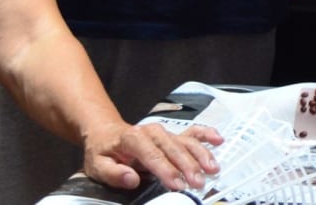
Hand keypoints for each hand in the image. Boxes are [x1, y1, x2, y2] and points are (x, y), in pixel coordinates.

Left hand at [82, 120, 220, 191]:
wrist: (107, 134)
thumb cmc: (103, 152)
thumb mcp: (97, 165)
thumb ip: (113, 173)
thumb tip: (131, 178)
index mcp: (133, 138)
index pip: (153, 155)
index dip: (167, 170)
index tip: (177, 184)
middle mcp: (152, 132)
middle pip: (174, 149)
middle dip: (188, 166)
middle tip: (198, 182)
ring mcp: (165, 132)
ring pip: (187, 141)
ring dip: (201, 155)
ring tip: (212, 169)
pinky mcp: (173, 134)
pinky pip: (192, 132)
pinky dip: (207, 134)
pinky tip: (218, 140)